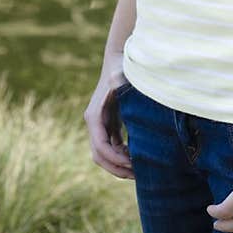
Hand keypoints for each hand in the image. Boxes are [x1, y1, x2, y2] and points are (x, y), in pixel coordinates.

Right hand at [83, 53, 134, 179]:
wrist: (119, 58)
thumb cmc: (121, 68)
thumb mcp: (121, 78)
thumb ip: (121, 86)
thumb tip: (121, 92)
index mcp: (94, 116)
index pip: (100, 147)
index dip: (115, 159)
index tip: (132, 164)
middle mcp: (94, 123)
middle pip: (99, 156)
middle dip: (116, 168)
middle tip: (138, 174)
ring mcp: (100, 124)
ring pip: (104, 154)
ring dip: (119, 165)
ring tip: (139, 170)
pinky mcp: (108, 123)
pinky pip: (111, 146)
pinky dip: (121, 155)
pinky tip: (137, 156)